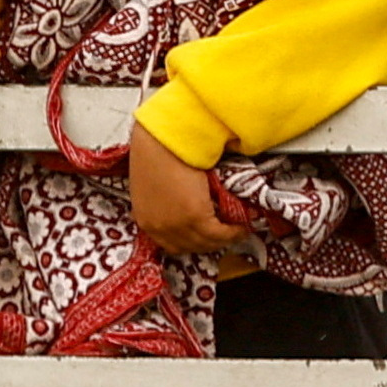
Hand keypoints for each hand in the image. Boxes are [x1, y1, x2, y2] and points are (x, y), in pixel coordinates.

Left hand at [127, 122, 251, 257]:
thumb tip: (188, 208)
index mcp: (144, 220)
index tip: (209, 237)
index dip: (193, 242)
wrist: (163, 139)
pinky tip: (243, 224)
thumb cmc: (156, 153)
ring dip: (225, 238)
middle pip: (191, 248)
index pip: (172, 245)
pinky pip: (220, 234)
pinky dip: (234, 231)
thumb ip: (166, 203)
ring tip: (238, 228)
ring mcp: (176, 225)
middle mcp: (158, 227)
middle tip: (228, 233)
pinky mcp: (194, 217)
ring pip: (207, 243)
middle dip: (211, 242)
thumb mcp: (155, 187)